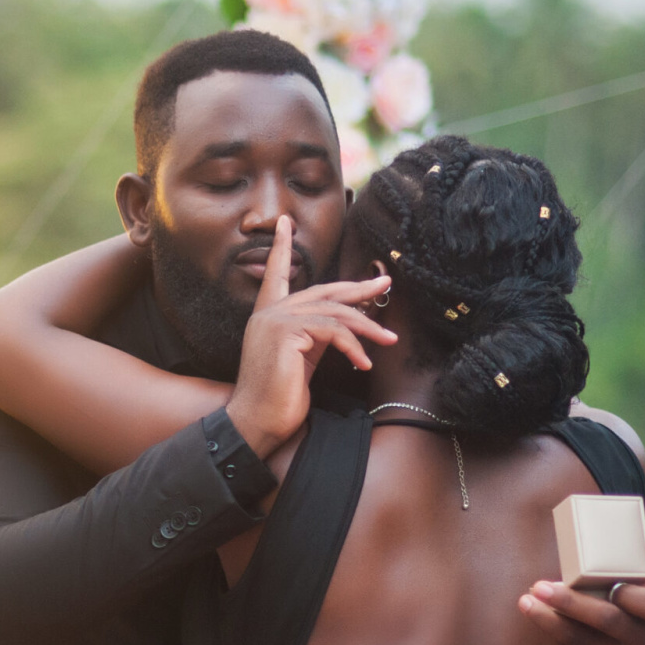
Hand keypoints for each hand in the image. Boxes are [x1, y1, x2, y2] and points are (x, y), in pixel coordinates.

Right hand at [226, 217, 395, 457]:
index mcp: (267, 316)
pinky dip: (353, 346)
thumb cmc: (278, 397)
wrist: (257, 421)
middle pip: (322, 290)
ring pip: (333, 311)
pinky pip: (332, 330)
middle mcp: (269, 313)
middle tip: (383, 283)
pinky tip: (362, 363)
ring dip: (367, 327)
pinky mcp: (286, 333)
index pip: (276, 274)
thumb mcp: (301, 360)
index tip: (285, 223)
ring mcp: (275, 320)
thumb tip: (343, 324)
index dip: (283, 248)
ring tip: (388, 340)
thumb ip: (315, 335)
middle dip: (357, 288)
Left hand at [517, 555, 644, 644]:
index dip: (628, 594)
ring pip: (581, 640)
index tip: (603, 580)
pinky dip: (553, 634)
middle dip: (569, 602)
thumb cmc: (642, 620)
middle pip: (606, 620)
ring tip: (526, 600)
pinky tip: (537, 616)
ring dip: (548, 620)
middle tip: (539, 586)